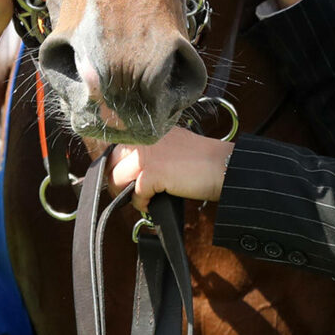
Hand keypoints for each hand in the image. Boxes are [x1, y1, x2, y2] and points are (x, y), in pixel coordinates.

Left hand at [109, 127, 232, 205]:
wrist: (223, 166)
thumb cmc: (203, 161)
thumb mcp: (171, 147)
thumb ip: (151, 152)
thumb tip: (131, 172)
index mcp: (149, 130)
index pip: (117, 148)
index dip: (116, 167)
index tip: (122, 180)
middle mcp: (144, 139)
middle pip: (111, 163)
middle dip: (116, 181)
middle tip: (128, 193)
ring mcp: (146, 155)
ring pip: (117, 179)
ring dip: (126, 194)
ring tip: (142, 200)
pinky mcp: (152, 173)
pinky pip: (135, 194)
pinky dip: (141, 204)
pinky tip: (152, 204)